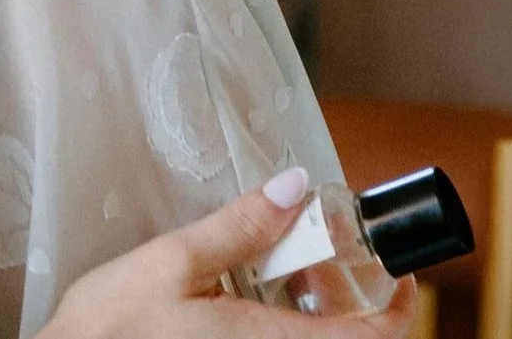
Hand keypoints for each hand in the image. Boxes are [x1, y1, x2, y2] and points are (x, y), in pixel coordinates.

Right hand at [39, 171, 416, 338]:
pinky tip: (245, 300)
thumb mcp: (173, 261)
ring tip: (275, 269)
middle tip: (313, 251)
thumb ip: (239, 227)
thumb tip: (295, 187)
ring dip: (312, 310)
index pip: (372, 336)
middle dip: (345, 294)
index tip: (395, 268)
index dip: (398, 304)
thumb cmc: (113, 323)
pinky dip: (281, 324)